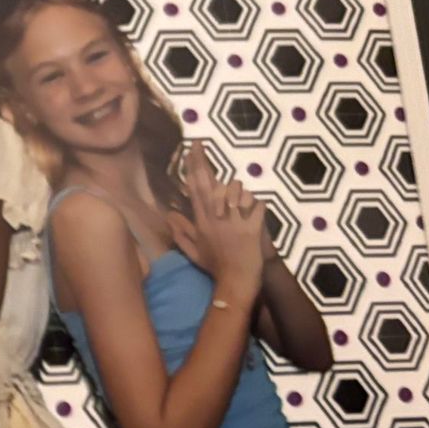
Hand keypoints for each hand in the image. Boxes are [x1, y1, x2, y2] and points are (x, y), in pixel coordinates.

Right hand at [166, 142, 265, 298]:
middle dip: (202, 162)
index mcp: (201, 221)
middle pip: (208, 184)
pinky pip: (259, 206)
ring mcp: (234, 221)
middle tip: (200, 144)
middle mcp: (215, 218)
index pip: (194, 189)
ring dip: (240, 192)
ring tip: (240, 202)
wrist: (236, 283)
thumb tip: (169, 214)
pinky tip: (258, 213)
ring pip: (236, 191)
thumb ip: (181, 232)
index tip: (190, 150)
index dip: (192, 168)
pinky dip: (260, 207)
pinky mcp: (252, 227)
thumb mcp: (193, 251)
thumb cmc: (215, 267)